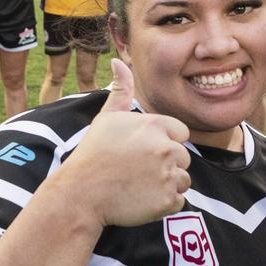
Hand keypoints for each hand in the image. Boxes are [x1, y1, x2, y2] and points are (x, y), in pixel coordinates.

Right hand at [59, 59, 191, 227]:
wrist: (81, 193)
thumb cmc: (93, 153)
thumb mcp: (107, 117)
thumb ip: (121, 90)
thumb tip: (118, 61)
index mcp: (154, 125)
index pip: (181, 133)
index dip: (165, 142)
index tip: (144, 151)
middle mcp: (165, 148)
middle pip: (184, 157)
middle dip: (167, 164)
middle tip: (139, 170)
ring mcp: (167, 175)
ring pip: (183, 180)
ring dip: (167, 184)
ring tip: (140, 185)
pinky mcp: (166, 200)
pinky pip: (178, 201)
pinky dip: (165, 203)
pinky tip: (143, 199)